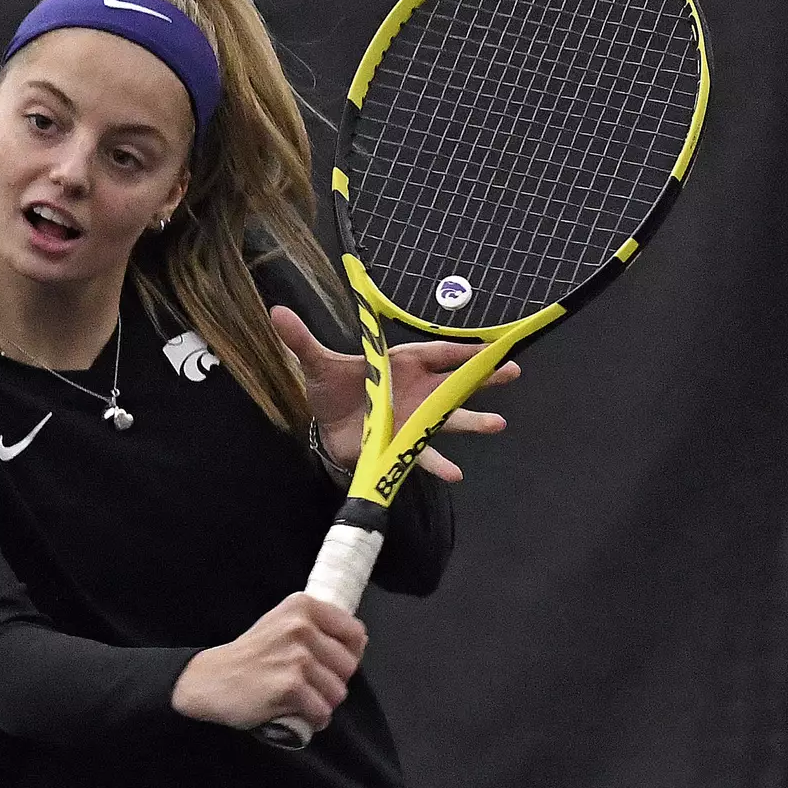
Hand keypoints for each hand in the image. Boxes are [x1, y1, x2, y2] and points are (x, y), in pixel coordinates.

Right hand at [170, 593, 366, 732]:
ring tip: (299, 698)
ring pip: (338, 692)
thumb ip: (317, 627)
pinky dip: (312, 719)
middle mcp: (301, 626)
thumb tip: (359, 641)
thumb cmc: (251, 655)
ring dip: (322, 702)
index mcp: (303, 606)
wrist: (212, 679)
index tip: (328, 662)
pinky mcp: (290, 687)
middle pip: (349, 666)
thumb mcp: (283, 624)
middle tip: (307, 683)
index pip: (355, 633)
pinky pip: (322, 712)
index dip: (348, 653)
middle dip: (332, 681)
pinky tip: (295, 712)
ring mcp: (296, 657)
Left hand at [270, 304, 519, 481]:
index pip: (435, 352)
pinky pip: (423, 455)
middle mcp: (414, 390)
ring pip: (447, 419)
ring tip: (497, 424)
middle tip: (512, 372)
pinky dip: (437, 463)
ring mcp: (413, 419)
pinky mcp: (402, 445)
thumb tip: (275, 313)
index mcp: (400, 364)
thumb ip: (301, 340)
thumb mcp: (316, 364)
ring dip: (471, 421)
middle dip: (482, 378)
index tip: (490, 344)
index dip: (461, 349)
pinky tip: (454, 474)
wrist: (326, 427)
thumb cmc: (332, 389)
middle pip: (453, 382)